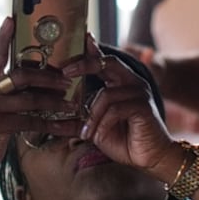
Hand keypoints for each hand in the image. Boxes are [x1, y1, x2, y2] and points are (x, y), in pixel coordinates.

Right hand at [0, 20, 74, 180]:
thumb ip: (5, 91)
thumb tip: (32, 81)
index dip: (3, 37)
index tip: (11, 19)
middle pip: (22, 74)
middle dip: (48, 76)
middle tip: (68, 79)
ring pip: (31, 99)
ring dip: (55, 102)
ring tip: (72, 104)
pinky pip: (32, 122)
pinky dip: (54, 125)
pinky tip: (67, 127)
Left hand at [75, 47, 191, 187]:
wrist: (149, 158)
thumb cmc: (123, 141)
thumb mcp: (94, 129)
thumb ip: (76, 122)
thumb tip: (49, 123)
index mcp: (120, 83)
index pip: (103, 61)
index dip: (90, 49)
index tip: (76, 40)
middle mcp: (131, 82)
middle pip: (107, 63)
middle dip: (85, 64)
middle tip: (65, 71)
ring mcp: (139, 93)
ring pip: (106, 95)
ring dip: (91, 116)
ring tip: (85, 133)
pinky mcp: (143, 106)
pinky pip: (116, 109)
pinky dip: (102, 124)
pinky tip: (97, 135)